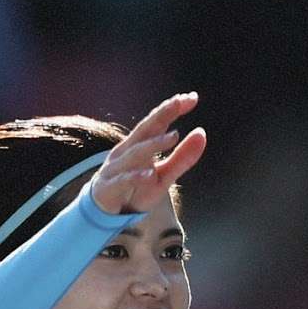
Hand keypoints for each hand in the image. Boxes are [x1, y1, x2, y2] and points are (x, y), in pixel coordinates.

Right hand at [90, 93, 206, 214]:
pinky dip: (135, 176)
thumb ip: (183, 157)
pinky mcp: (110, 187)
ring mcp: (116, 168)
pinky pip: (123, 180)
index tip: (191, 97)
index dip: (171, 109)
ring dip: (154, 144)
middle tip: (179, 102)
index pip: (156, 122)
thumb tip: (201, 133)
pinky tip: (150, 173)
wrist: (106, 211)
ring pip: (135, 154)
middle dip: (161, 115)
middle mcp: (126, 152)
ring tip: (174, 136)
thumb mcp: (165, 174)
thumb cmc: (137, 188)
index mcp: (139, 145)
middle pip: (144, 130)